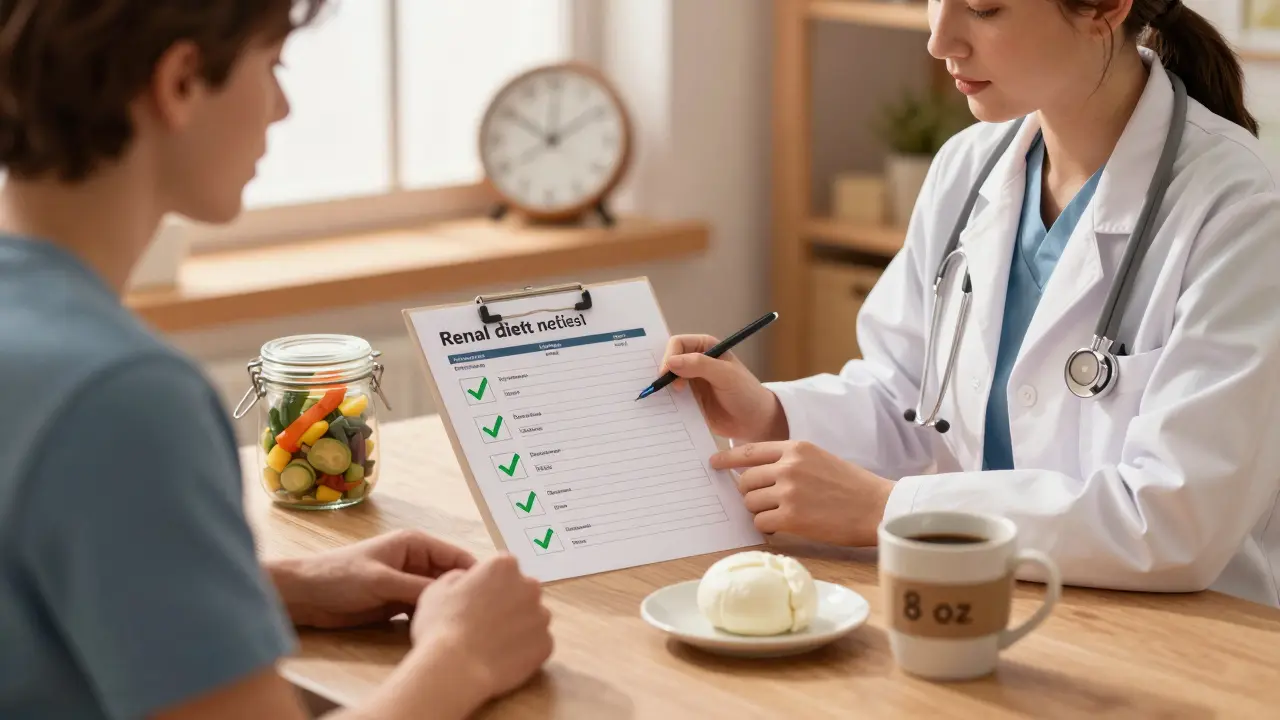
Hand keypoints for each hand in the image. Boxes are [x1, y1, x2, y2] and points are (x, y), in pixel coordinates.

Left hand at [268, 529, 475, 628]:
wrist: (304, 596)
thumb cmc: (339, 577)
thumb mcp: (381, 581)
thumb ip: (417, 588)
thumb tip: (453, 596)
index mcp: (415, 544)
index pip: (457, 557)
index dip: (475, 574)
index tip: (492, 594)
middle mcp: (416, 561)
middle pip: (451, 578)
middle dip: (464, 594)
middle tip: (483, 616)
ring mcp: (407, 583)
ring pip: (439, 596)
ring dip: (448, 608)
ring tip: (467, 625)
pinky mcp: (398, 604)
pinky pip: (424, 610)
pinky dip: (432, 618)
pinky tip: (442, 631)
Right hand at [411, 554, 552, 702]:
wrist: (455, 669)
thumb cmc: (442, 626)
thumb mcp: (438, 589)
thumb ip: (460, 576)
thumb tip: (468, 579)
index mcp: (504, 566)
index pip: (503, 568)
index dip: (489, 584)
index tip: (477, 600)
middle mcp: (530, 586)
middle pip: (522, 591)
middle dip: (508, 602)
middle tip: (486, 623)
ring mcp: (542, 616)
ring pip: (532, 617)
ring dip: (518, 626)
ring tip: (493, 644)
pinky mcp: (547, 644)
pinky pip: (536, 643)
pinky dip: (524, 650)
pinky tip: (503, 659)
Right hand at [659, 334, 787, 442]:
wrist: (754, 422)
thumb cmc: (746, 393)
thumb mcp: (726, 376)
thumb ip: (700, 365)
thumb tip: (671, 362)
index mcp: (705, 347)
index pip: (678, 344)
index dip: (669, 356)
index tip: (666, 374)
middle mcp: (695, 361)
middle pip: (668, 360)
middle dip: (660, 371)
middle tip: (658, 387)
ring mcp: (690, 381)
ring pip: (667, 380)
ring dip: (661, 388)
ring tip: (657, 398)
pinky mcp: (688, 399)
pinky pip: (670, 398)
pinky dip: (665, 402)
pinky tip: (663, 409)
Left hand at [711, 441, 894, 545]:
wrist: (877, 507)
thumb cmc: (850, 486)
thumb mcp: (819, 459)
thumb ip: (788, 461)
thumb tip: (754, 472)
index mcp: (796, 448)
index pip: (749, 450)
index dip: (727, 458)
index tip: (714, 463)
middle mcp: (788, 466)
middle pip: (745, 480)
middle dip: (749, 493)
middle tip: (763, 502)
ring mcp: (788, 492)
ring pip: (750, 502)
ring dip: (759, 511)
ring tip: (780, 514)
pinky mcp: (791, 518)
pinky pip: (760, 522)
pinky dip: (767, 527)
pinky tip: (782, 527)